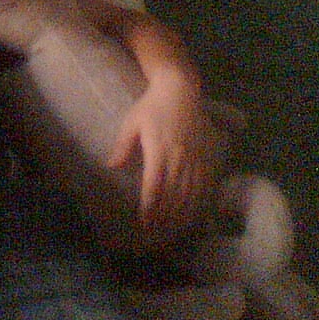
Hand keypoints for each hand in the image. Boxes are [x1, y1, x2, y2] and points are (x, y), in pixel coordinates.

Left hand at [107, 85, 214, 242]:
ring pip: (190, 192)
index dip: (150, 207)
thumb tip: (111, 167)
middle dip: (165, 215)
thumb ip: (122, 146)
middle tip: (157, 230)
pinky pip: (205, 183)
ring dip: (181, 212)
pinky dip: (199, 200)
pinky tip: (193, 211)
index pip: (155, 187)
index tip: (145, 222)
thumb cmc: (151, 105)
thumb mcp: (131, 123)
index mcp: (159, 151)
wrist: (180, 89)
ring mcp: (195, 157)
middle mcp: (179, 157)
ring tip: (173, 226)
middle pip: (173, 194)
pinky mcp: (206, 154)